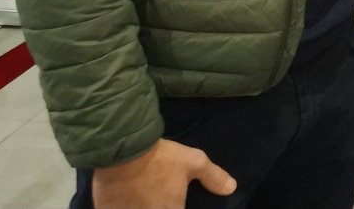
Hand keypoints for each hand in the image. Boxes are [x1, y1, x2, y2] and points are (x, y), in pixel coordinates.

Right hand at [92, 138, 235, 208]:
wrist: (123, 150)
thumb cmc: (160, 158)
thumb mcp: (193, 162)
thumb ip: (213, 177)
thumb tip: (232, 188)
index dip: (177, 207)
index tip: (175, 202)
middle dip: (158, 205)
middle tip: (156, 195)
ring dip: (140, 206)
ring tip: (142, 197)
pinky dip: (122, 206)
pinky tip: (125, 200)